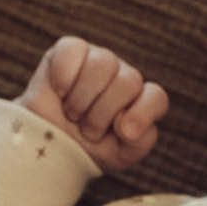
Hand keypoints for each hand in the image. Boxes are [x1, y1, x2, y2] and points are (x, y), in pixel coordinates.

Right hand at [14, 36, 168, 171]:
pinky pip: (73, 51)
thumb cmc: (89, 149)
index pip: (156, 98)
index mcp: (141, 101)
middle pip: (128, 81)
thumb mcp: (122, 155)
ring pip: (102, 64)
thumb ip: (140, 141)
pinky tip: (60, 93)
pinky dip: (64, 79)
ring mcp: (98, 60)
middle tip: (87, 130)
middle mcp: (123, 76)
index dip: (141, 115)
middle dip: (102, 115)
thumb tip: (127, 126)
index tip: (122, 134)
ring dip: (82, 100)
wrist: (51, 146)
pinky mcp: (70, 50)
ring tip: (73, 115)